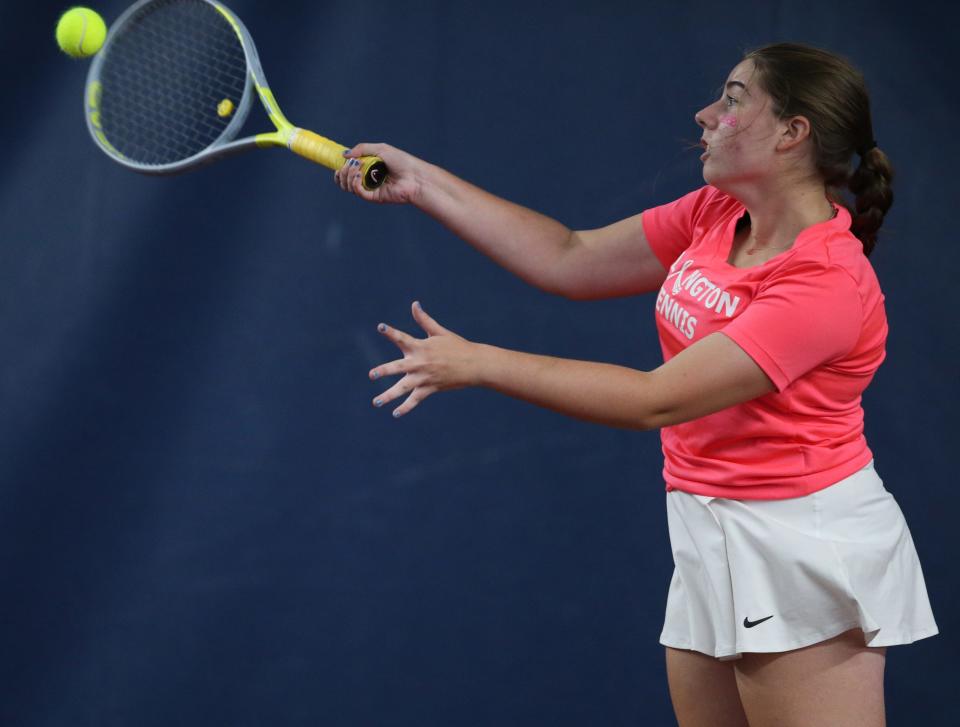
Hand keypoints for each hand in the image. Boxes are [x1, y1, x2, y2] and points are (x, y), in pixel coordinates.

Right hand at [334, 143, 422, 204]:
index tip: (340, 164)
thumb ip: (362, 149)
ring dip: (347, 176)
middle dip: (343, 172)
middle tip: (350, 165)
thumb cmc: (402, 161)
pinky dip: (354, 184)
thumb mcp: (381, 149)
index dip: (341, 169)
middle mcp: (368, 180)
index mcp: (369, 169)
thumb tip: (344, 155)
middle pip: (345, 180)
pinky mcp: (374, 197)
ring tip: (356, 168)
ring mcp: (371, 189)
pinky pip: (358, 192)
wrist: (415, 176)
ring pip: (349, 187)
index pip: (349, 172)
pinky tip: (358, 176)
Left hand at [370, 302, 480, 417]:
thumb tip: (414, 304)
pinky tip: (395, 413)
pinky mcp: (430, 388)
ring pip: (403, 388)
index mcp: (421, 346)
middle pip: (398, 368)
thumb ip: (424, 320)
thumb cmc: (457, 346)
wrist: (475, 364)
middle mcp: (420, 362)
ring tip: (375, 402)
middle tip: (371, 375)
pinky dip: (406, 407)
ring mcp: (425, 377)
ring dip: (388, 396)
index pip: (402, 338)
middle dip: (383, 371)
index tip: (380, 327)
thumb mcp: (439, 332)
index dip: (391, 332)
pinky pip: (415, 400)